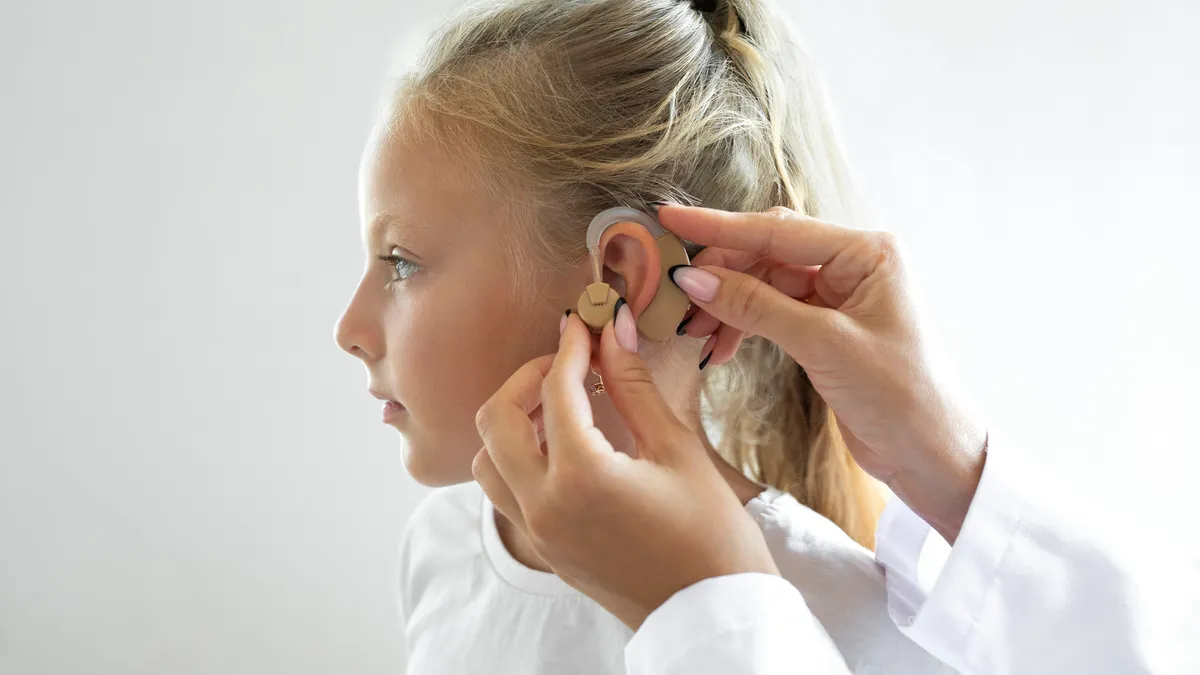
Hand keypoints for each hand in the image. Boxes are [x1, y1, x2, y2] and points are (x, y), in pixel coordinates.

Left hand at [471, 312, 778, 629]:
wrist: (715, 613)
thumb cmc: (713, 535)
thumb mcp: (678, 451)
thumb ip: (635, 387)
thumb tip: (613, 332)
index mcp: (581, 477)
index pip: (556, 390)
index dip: (570, 346)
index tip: (586, 323)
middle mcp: (544, 506)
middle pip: (496, 420)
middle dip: (527, 379)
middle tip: (567, 362)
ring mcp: (539, 533)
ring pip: (488, 460)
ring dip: (512, 422)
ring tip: (560, 404)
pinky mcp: (546, 550)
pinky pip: (504, 492)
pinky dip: (517, 458)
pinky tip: (561, 445)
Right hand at [660, 204, 986, 541]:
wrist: (933, 454)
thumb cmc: (900, 395)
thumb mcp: (823, 345)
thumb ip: (756, 307)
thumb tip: (694, 279)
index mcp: (867, 252)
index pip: (777, 230)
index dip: (718, 227)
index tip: (669, 221)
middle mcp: (854, 265)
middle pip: (767, 253)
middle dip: (719, 273)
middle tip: (674, 294)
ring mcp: (840, 296)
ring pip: (764, 284)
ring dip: (726, 304)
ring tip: (692, 331)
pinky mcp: (827, 327)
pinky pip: (771, 312)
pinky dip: (742, 325)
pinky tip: (718, 347)